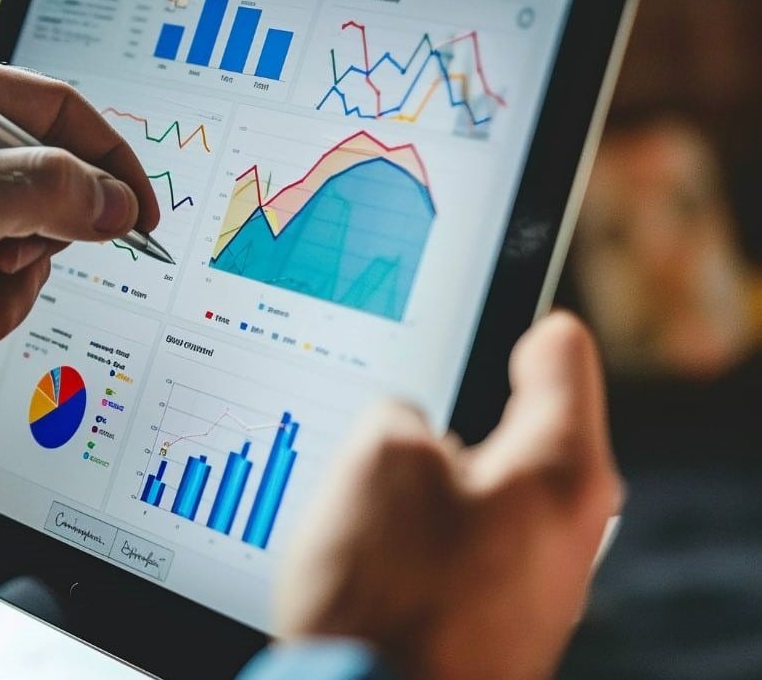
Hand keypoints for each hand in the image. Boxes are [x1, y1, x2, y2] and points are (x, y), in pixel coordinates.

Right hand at [275, 312, 621, 679]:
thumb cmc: (393, 601)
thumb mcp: (378, 457)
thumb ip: (399, 414)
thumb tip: (402, 431)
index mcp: (560, 469)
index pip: (560, 353)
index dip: (515, 321)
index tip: (494, 311)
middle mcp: (564, 526)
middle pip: (513, 427)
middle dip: (449, 415)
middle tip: (394, 412)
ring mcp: (529, 579)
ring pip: (473, 490)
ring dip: (421, 484)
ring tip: (364, 496)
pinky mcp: (488, 617)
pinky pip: (453, 547)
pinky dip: (413, 537)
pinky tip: (365, 551)